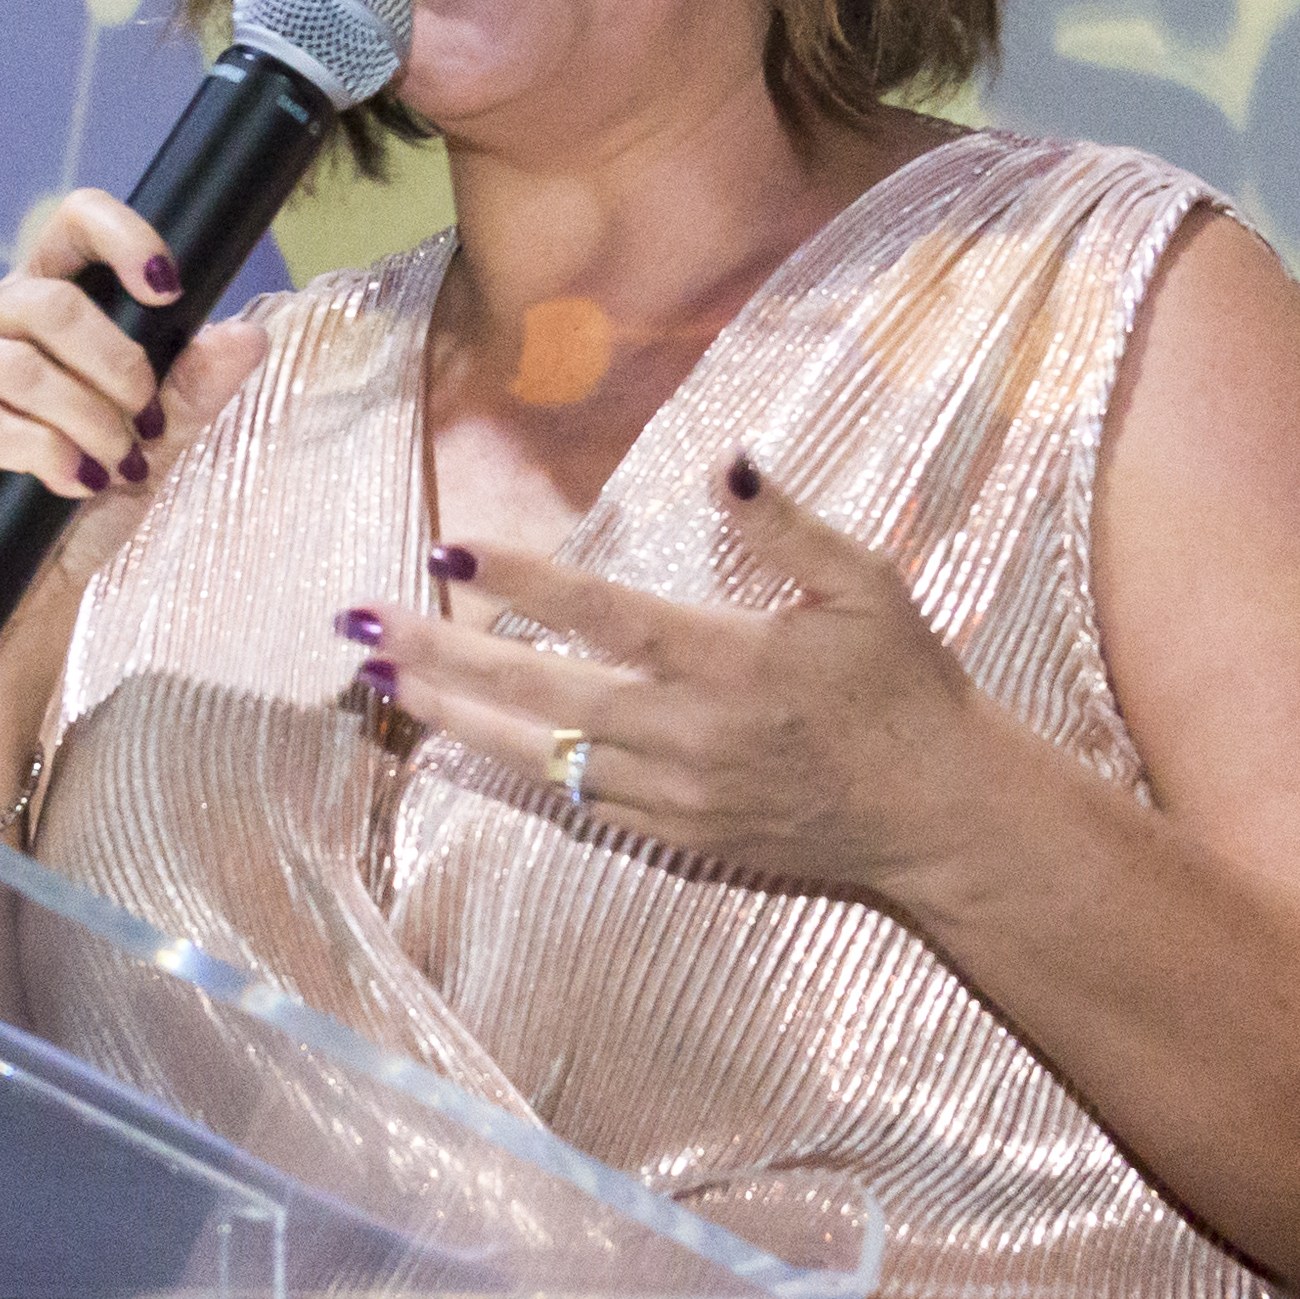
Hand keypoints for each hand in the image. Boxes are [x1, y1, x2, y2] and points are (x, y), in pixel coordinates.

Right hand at [0, 188, 267, 582]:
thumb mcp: (156, 443)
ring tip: (113, 466)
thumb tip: (248, 337)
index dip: (120, 238)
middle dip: (116, 367)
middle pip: (49, 302)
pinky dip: (39, 453)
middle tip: (145, 422)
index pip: (70, 227)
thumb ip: (195, 387)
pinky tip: (72, 481)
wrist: (35, 587)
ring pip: (18, 366)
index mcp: (38, 302)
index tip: (166, 287)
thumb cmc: (87, 501)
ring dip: (84, 421)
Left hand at [340, 453, 987, 892]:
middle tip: (362, 627)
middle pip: (540, 691)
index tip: (450, 548)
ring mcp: (674, 794)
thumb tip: (725, 460)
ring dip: (455, 717)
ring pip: (539, 755)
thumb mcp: (866, 586)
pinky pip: (575, 800)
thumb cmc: (905, 687)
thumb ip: (788, 527)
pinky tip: (461, 741)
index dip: (523, 580)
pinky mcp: (676, 838)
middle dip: (443, 657)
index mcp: (729, 660)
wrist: (937, 816)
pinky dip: (512, 768)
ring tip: (382, 684)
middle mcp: (687, 734)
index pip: (603, 614)